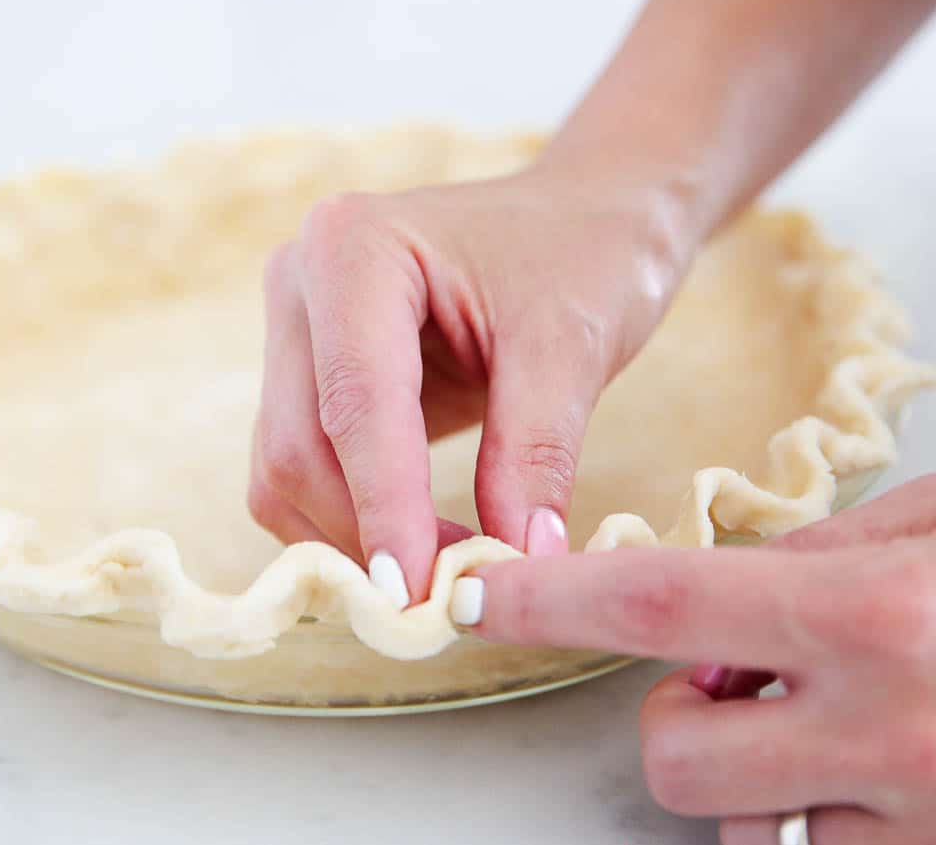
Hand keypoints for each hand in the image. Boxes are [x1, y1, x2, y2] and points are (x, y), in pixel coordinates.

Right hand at [248, 157, 691, 603]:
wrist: (579, 219)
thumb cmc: (583, 256)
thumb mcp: (573, 344)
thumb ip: (536, 453)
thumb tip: (517, 567)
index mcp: (354, 248)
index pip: (354, 402)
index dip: (383, 507)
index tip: (417, 595)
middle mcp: (301, 284)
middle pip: (297, 444)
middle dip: (365, 532)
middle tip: (450, 597)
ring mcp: (296, 331)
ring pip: (285, 469)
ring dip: (351, 537)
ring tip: (445, 570)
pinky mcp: (308, 376)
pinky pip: (301, 470)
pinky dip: (350, 521)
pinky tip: (417, 542)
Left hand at [467, 476, 935, 842]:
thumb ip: (820, 551)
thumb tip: (714, 592)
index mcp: (876, 615)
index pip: (656, 604)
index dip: (546, 602)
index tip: (475, 597)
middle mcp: (888, 729)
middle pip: (674, 752)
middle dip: (672, 717)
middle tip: (735, 681)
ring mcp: (918, 815)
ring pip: (744, 828)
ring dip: (749, 777)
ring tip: (820, 727)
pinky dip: (814, 818)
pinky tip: (868, 769)